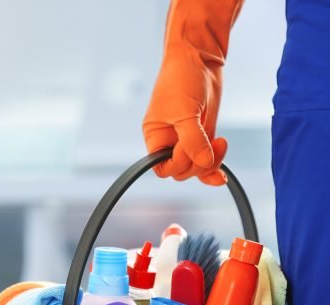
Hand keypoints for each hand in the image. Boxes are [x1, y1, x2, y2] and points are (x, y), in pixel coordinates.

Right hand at [143, 0, 244, 186]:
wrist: (199, 56)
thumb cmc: (181, 78)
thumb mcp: (185, 112)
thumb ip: (194, 141)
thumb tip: (204, 163)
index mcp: (155, 137)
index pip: (161, 166)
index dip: (177, 163)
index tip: (191, 148)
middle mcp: (169, 142)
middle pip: (181, 170)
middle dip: (197, 162)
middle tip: (212, 143)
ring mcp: (187, 140)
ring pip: (196, 167)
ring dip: (210, 162)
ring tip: (221, 143)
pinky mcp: (203, 136)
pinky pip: (206, 160)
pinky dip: (214, 167)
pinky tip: (221, 175)